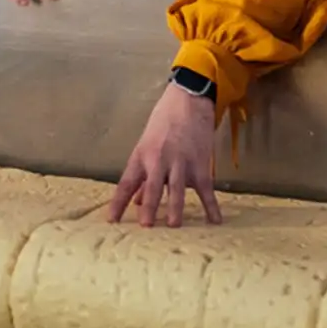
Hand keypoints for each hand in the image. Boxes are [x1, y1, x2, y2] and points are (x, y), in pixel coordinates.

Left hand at [108, 83, 222, 227]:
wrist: (188, 101)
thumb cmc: (163, 123)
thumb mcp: (146, 145)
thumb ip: (142, 175)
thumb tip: (136, 201)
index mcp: (141, 156)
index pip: (126, 183)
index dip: (118, 203)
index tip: (111, 221)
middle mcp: (159, 160)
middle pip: (152, 187)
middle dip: (149, 207)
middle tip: (146, 226)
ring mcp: (181, 163)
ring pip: (177, 189)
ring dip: (175, 208)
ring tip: (173, 226)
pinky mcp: (200, 164)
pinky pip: (206, 189)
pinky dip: (211, 206)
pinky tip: (215, 221)